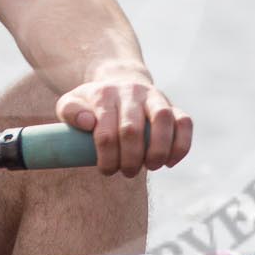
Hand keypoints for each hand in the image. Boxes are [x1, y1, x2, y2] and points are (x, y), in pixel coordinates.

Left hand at [55, 71, 191, 176]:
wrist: (118, 82)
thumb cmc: (92, 103)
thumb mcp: (71, 103)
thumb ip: (70, 111)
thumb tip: (87, 123)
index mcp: (104, 94)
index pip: (105, 131)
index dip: (107, 158)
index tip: (107, 170)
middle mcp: (131, 92)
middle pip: (132, 129)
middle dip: (130, 159)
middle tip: (127, 172)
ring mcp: (154, 96)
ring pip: (163, 120)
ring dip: (158, 151)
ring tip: (150, 167)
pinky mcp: (172, 105)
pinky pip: (184, 121)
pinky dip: (182, 144)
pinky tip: (171, 162)